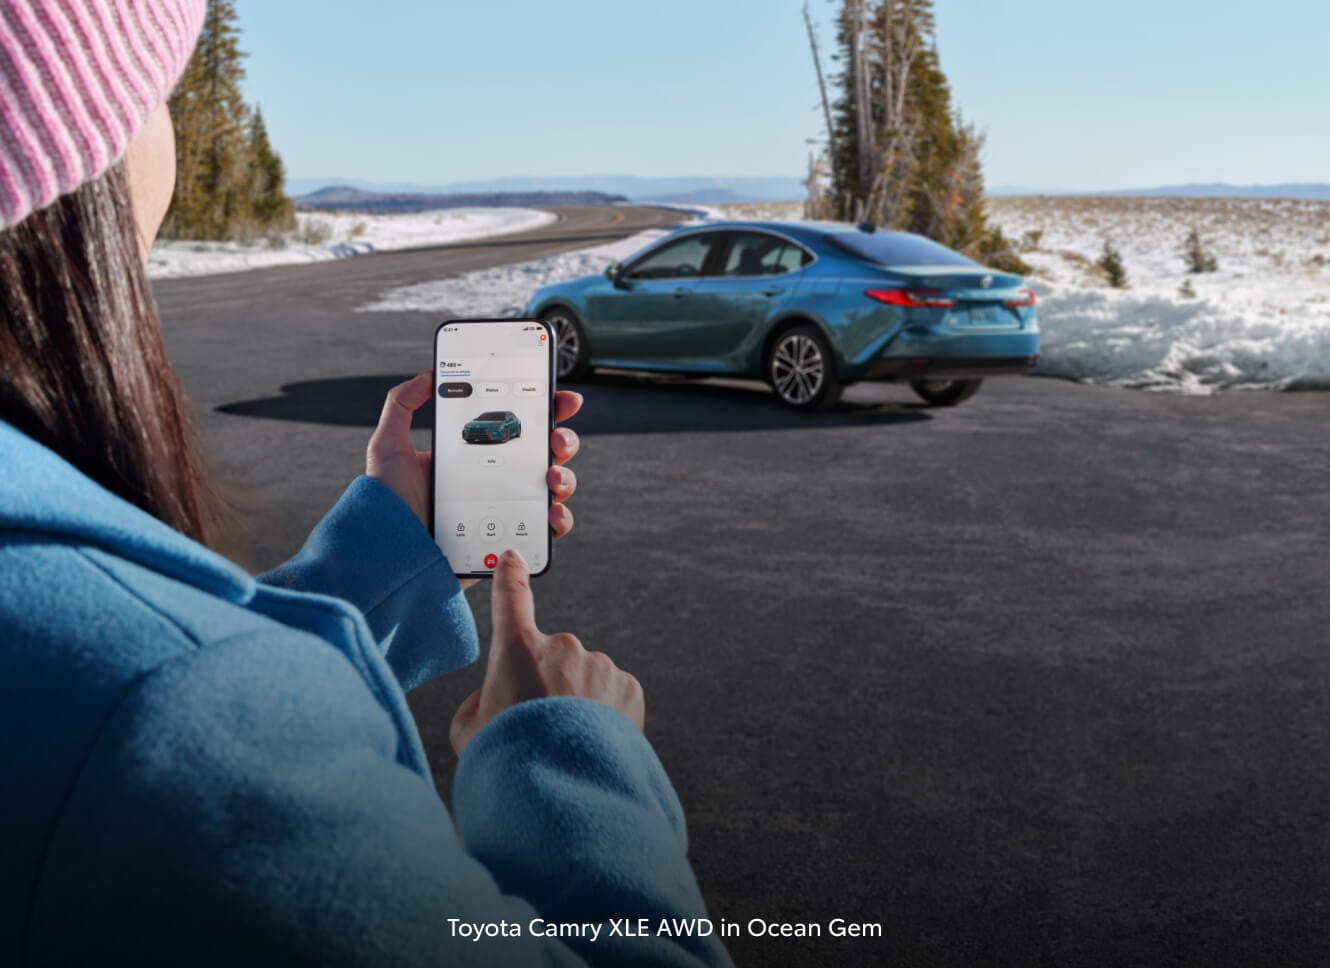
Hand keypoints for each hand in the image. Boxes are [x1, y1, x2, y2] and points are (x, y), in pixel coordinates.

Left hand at [366, 372, 582, 574]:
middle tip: (555, 436)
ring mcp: (507, 509)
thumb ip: (401, 405)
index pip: (518, 426)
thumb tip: (428, 375)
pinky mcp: (510, 540)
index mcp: (476, 455)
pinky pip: (546, 529)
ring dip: (565, 476)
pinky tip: (551, 511)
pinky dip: (559, 518)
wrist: (390, 553)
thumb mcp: (388, 446)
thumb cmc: (386, 504)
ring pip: (554, 487)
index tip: (560, 397)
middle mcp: (496, 480)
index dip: (545, 410)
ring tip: (552, 475)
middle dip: (562, 438)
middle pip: (545, 453)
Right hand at [450, 549, 643, 754]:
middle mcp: (561, 646)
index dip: (510, 577)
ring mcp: (599, 664)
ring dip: (577, 702)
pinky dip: (604, 715)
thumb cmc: (509, 760)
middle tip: (538, 728)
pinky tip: (592, 742)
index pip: (510, 598)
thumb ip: (482, 701)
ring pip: (584, 678)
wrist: (565, 790)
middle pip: (550, 661)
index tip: (513, 558)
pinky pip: (611, 694)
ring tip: (567, 743)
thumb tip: (500, 697)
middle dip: (546, 687)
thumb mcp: (468, 730)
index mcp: (517, 649)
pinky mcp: (629, 686)